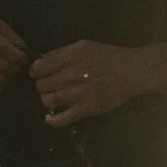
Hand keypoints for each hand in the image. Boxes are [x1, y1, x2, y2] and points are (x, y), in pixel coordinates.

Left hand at [30, 40, 149, 127]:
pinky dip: (53, 120)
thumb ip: (62, 52)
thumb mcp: (83, 46)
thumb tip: (42, 59)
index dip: (35, 71)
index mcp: (69, 58)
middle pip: (42, 84)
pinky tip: (49, 118)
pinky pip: (63, 119)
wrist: (130, 72)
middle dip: (42, 85)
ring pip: (49, 100)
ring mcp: (77, 94)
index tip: (38, 73)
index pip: (40, 67)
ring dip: (46, 99)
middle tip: (48, 85)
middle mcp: (71, 76)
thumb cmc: (107, 56)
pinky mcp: (85, 109)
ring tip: (52, 97)